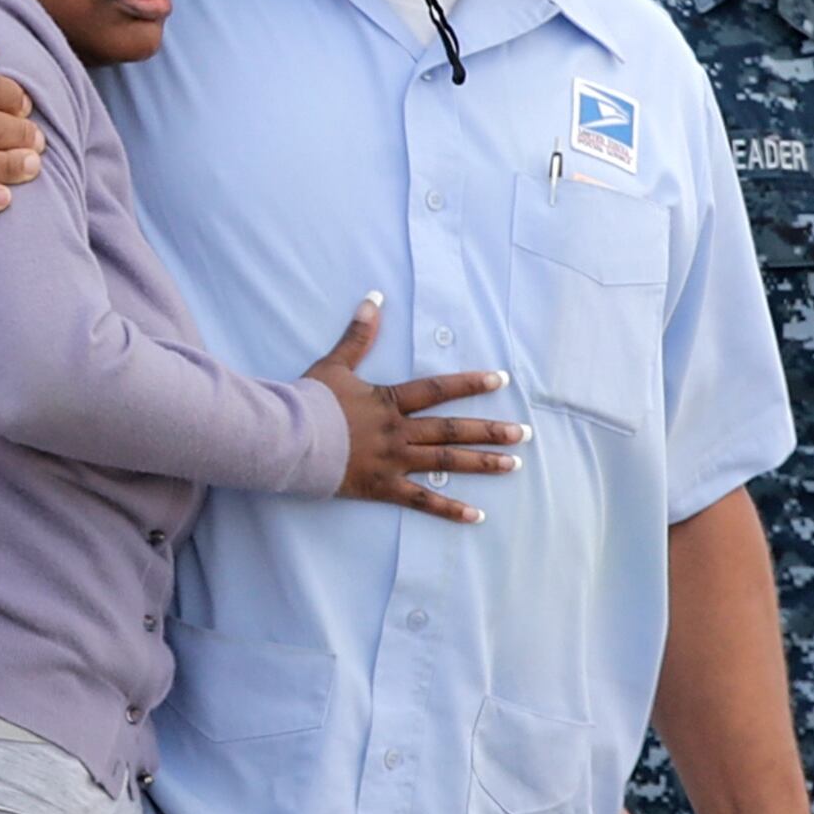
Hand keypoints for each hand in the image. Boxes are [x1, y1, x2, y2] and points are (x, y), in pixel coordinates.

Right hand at [302, 296, 524, 524]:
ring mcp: (393, 461)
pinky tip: (477, 515)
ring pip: (446, 463)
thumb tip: (374, 298)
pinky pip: (422, 501)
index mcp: (391, 401)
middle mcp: (399, 431)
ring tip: (513, 464)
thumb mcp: (335, 364)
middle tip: (524, 433)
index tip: (500, 379)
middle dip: (491, 430)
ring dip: (482, 463)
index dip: (471, 383)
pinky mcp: (382, 488)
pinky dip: (449, 509)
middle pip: (453, 429)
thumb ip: (359, 334)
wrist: (289, 438)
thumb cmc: (310, 402)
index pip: (439, 389)